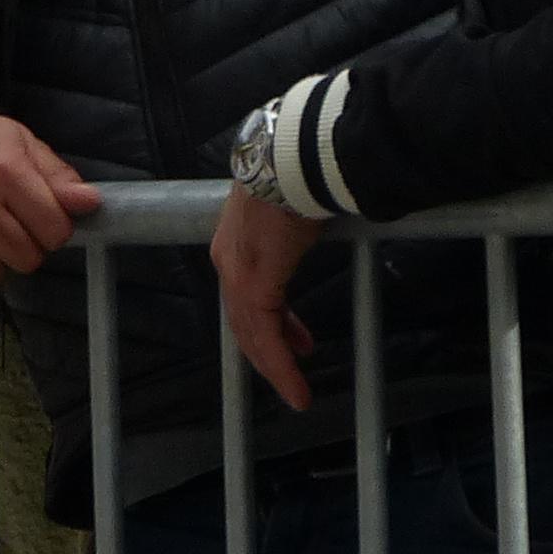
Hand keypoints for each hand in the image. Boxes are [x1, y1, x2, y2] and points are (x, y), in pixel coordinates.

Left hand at [209, 190, 328, 409]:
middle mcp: (228, 262)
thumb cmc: (300, 175)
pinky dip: (279, 363)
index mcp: (235, 243)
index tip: (295, 340)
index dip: (272, 321)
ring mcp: (237, 276)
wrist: (291, 162)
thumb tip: (323, 216)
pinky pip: (264, 335)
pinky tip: (294, 384)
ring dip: (275, 366)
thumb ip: (299, 224)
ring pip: (252, 334)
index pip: (248, 294)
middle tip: (291, 371)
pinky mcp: (254, 287)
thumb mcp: (293, 206)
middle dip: (270, 350)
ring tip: (295, 391)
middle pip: (245, 320)